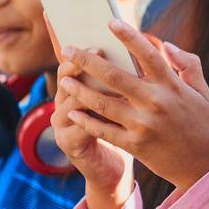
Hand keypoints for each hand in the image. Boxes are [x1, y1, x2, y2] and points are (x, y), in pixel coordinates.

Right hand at [51, 59, 134, 208]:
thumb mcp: (123, 100)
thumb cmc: (122, 128)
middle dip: (84, 63)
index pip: (69, 62)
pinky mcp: (69, 143)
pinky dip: (96, 119)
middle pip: (67, 77)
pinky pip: (80, 128)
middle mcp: (63, 102)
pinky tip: (116, 113)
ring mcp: (62, 123)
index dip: (78, 49)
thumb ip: (127, 75)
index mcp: (75, 87)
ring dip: (91, 89)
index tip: (96, 39)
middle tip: (101, 50)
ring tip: (113, 80)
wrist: (112, 168)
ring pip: (71, 101)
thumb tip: (146, 48)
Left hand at [60, 23, 208, 191]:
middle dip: (87, 60)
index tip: (110, 22)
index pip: (148, 55)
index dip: (129, 36)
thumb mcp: (203, 92)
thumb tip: (166, 45)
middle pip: (114, 76)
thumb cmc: (202, 123)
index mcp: (172, 86)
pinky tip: (72, 110)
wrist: (202, 166)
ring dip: (79, 89)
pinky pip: (103, 130)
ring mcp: (143, 125)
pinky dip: (86, 120)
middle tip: (68, 49)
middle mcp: (155, 103)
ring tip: (65, 79)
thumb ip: (188, 64)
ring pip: (102, 103)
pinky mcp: (134, 145)